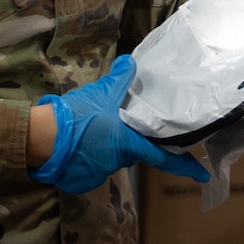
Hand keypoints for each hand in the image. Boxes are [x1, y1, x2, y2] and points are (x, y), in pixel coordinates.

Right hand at [29, 55, 209, 193]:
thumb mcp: (101, 92)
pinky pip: (91, 169)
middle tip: (110, 124)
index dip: (185, 166)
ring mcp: (98, 175)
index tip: (203, 174)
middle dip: (126, 140)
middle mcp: (117, 162)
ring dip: (104, 147)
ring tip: (87, 131)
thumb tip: (130, 61)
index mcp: (127, 144)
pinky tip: (76, 145)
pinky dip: (87, 158)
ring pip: (109, 159)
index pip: (163, 158)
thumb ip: (119, 79)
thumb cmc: (76, 116)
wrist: (41, 139)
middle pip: (130, 151)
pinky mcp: (81, 182)